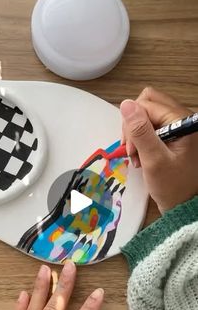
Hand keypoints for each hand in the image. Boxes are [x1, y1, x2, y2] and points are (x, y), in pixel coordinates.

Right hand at [120, 87, 197, 212]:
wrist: (184, 205)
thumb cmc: (172, 186)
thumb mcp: (154, 160)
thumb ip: (140, 132)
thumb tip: (125, 104)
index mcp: (182, 120)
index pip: (146, 104)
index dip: (132, 124)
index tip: (130, 149)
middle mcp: (181, 117)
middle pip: (147, 104)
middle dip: (133, 126)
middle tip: (132, 150)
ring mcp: (177, 126)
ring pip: (147, 115)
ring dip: (136, 135)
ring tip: (136, 158)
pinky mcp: (172, 134)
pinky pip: (151, 127)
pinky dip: (142, 140)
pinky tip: (141, 157)